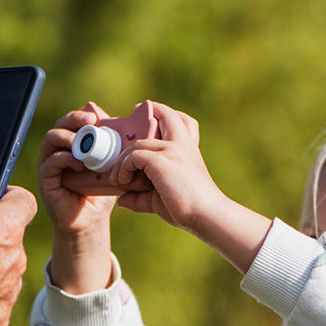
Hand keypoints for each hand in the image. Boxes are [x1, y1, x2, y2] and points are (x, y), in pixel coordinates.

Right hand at [37, 103, 116, 294]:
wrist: (91, 219)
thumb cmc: (101, 190)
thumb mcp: (111, 165)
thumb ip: (115, 146)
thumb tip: (126, 124)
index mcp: (73, 143)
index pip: (72, 121)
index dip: (82, 114)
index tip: (96, 116)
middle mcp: (58, 149)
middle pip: (59, 124)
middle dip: (74, 119)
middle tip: (90, 121)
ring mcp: (49, 163)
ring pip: (51, 138)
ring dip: (68, 137)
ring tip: (83, 144)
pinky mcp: (45, 178)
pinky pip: (50, 162)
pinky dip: (65, 159)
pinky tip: (79, 164)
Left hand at [113, 102, 271, 273]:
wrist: (207, 215)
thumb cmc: (190, 209)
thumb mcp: (162, 198)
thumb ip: (141, 197)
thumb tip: (121, 200)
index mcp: (189, 150)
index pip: (182, 121)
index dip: (166, 114)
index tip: (151, 114)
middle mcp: (182, 145)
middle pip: (168, 115)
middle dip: (151, 109)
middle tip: (134, 113)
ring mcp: (172, 150)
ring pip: (139, 142)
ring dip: (123, 158)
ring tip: (118, 177)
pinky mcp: (161, 161)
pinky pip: (134, 156)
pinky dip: (124, 167)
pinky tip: (122, 181)